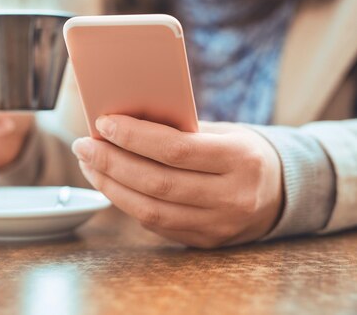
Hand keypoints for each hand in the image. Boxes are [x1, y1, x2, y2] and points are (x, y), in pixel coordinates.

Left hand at [72, 116, 282, 248]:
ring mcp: (219, 225)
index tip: (103, 123)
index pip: (175, 149)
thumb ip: (181, 130)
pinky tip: (111, 185)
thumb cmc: (242, 152)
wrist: (281, 193)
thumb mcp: (223, 132)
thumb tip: (123, 123)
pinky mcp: (206, 242)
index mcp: (240, 159)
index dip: (134, 136)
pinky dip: (128, 203)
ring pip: (150, 210)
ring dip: (111, 186)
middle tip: (83, 146)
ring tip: (89, 165)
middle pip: (156, 182)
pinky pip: (157, 225)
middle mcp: (232, 196)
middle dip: (111, 162)